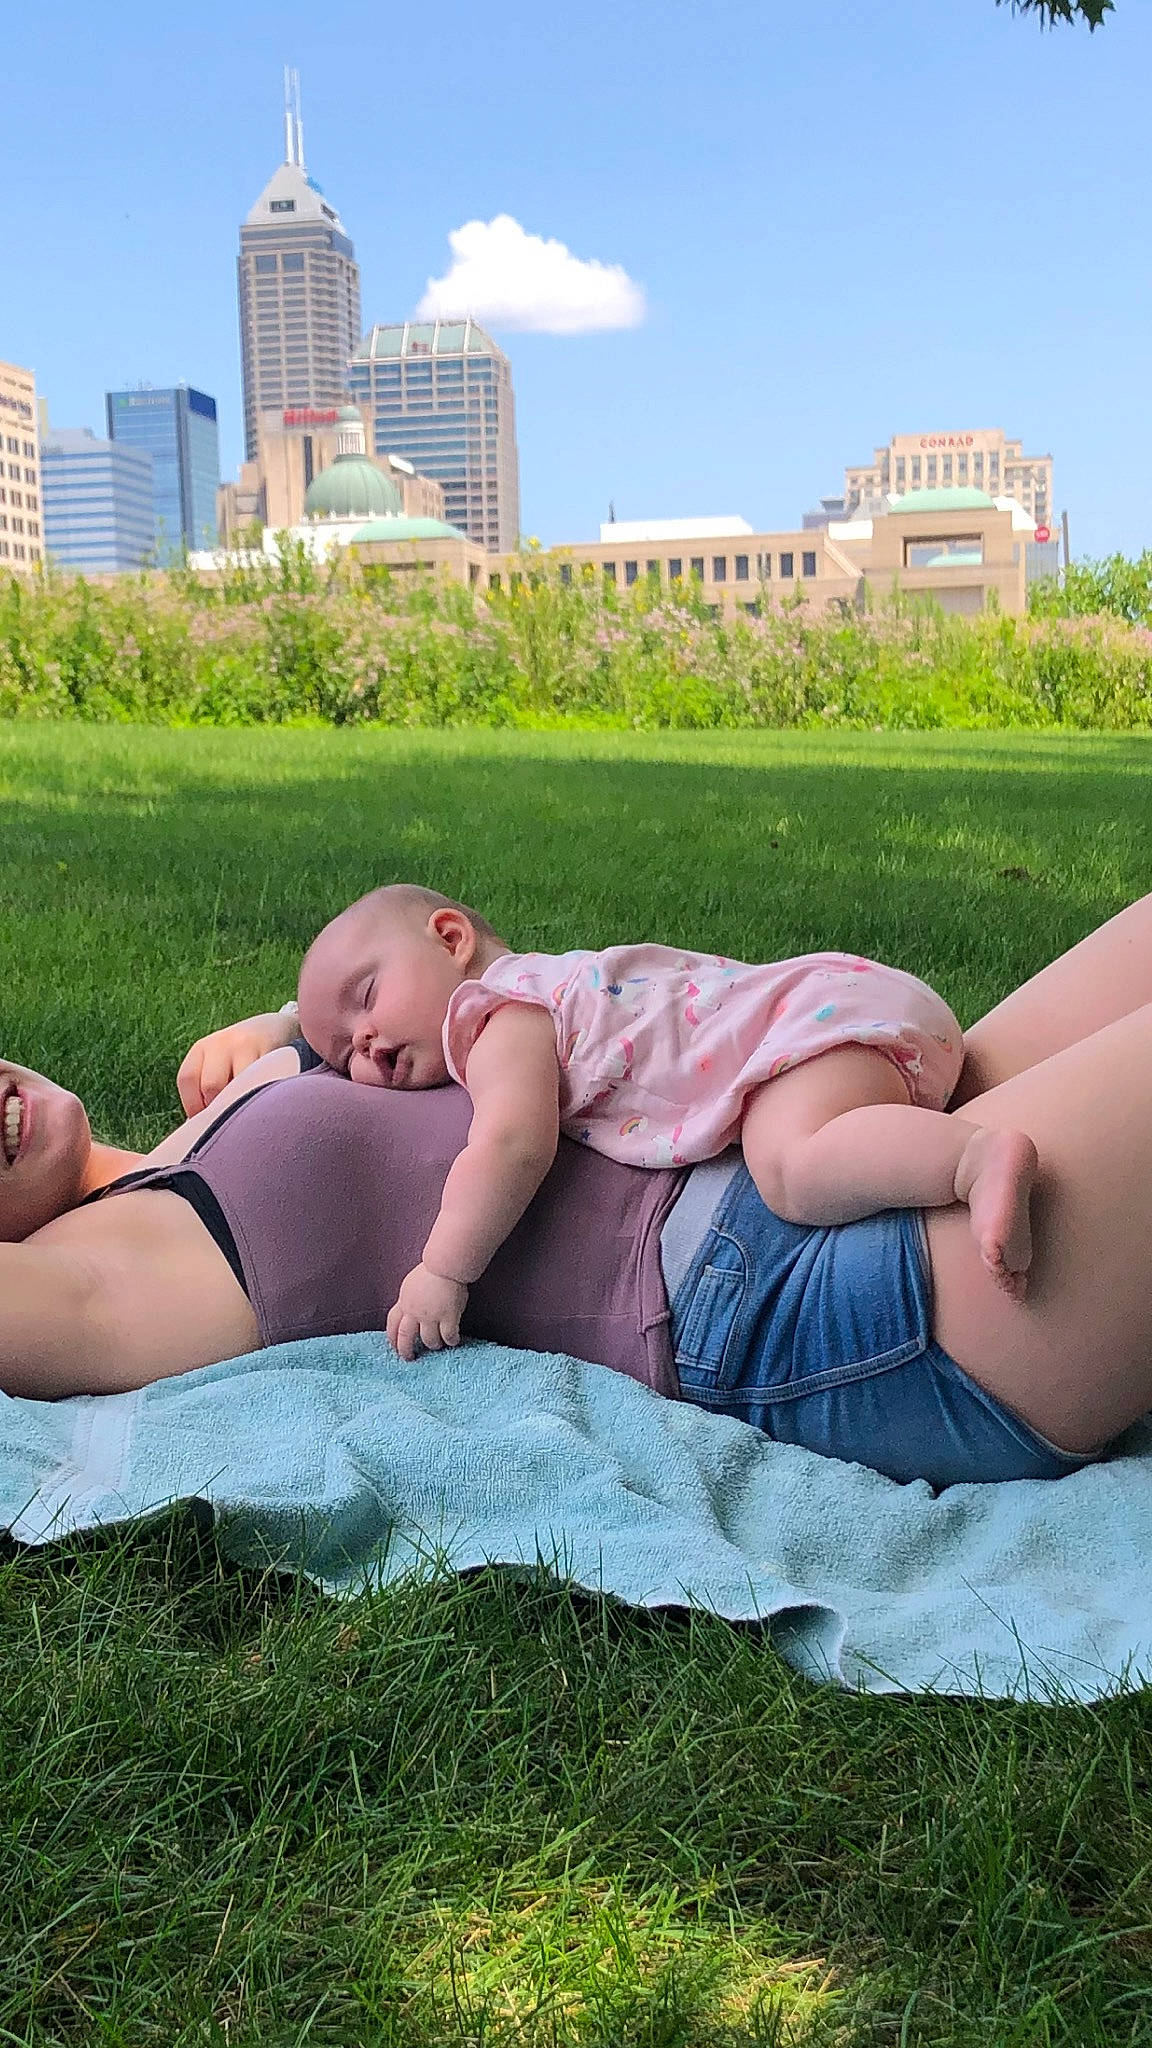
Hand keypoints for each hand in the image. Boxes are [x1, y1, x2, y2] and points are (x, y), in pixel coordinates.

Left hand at [177, 1009, 300, 1114]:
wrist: (274, 1029)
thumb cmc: (240, 1058)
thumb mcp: (217, 1063)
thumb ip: (206, 1088)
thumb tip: (198, 1128)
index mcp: (201, 1048)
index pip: (187, 1079)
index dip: (193, 1105)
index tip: (205, 1122)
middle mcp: (221, 1043)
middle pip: (211, 1085)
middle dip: (219, 1107)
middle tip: (229, 1119)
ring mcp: (248, 1046)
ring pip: (238, 1086)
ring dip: (242, 1104)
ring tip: (248, 1113)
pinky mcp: (273, 1053)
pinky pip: (263, 1084)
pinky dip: (262, 1098)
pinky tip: (265, 1102)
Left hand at [386, 1263, 468, 1360]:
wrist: (446, 1265)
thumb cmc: (432, 1271)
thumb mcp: (412, 1285)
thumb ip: (410, 1300)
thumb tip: (410, 1312)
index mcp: (404, 1302)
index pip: (392, 1323)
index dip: (391, 1337)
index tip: (394, 1346)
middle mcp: (414, 1311)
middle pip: (405, 1337)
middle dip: (405, 1350)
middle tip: (410, 1358)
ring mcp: (431, 1315)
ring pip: (428, 1340)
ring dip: (433, 1345)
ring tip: (438, 1345)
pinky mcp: (448, 1316)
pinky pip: (448, 1336)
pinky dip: (451, 1341)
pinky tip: (454, 1341)